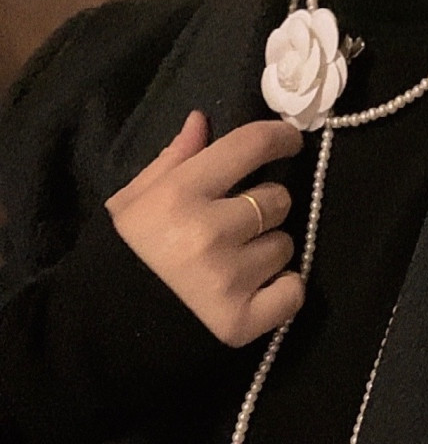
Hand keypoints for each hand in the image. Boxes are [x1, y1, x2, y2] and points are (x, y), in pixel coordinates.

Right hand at [105, 112, 303, 347]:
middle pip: (278, 199)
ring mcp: (227, 278)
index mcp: (179, 194)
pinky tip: (255, 292)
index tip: (289, 140)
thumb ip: (172, 159)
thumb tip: (202, 120)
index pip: (251, 146)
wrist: (107, 333)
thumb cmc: (125, 255)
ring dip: (269, 250)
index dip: (280, 136)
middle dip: (263, 207)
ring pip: (287, 244)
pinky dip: (283, 290)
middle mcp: (207, 232)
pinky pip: (294, 290)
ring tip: (234, 262)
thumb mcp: (134, 200)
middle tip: (235, 225)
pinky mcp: (242, 321)